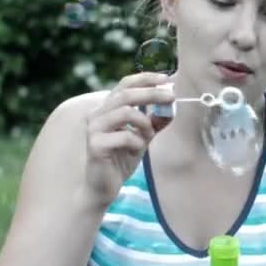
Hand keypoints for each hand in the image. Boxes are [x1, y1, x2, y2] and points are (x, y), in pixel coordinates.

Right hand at [83, 72, 173, 205]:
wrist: (104, 186)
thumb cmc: (122, 159)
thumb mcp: (143, 137)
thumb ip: (154, 122)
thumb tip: (171, 106)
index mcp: (107, 108)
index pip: (125, 84)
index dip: (145, 79)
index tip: (166, 79)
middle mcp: (97, 114)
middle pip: (127, 94)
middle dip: (152, 94)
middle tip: (171, 96)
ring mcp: (94, 129)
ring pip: (126, 112)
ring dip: (145, 123)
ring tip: (149, 135)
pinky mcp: (95, 144)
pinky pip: (125, 136)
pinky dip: (137, 142)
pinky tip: (136, 150)